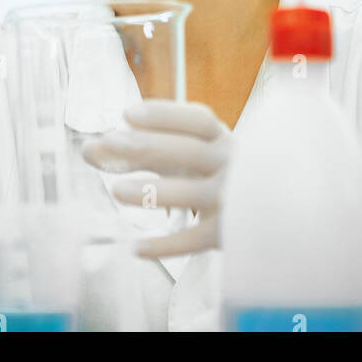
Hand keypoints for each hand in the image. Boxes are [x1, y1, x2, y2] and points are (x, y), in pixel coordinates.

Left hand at [82, 100, 230, 257]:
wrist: (270, 210)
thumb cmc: (216, 176)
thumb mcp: (192, 156)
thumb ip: (148, 149)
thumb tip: (91, 149)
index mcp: (223, 140)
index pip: (198, 120)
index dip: (164, 115)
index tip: (127, 113)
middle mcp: (231, 164)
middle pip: (189, 151)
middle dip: (148, 145)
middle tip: (109, 142)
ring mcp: (231, 199)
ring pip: (191, 194)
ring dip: (153, 191)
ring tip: (116, 190)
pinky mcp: (227, 233)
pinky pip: (192, 240)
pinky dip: (164, 244)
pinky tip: (135, 248)